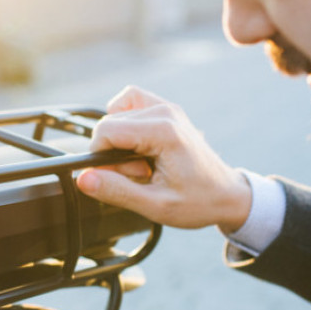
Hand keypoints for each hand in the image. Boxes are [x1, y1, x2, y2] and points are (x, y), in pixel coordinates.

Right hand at [76, 86, 251, 231]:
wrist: (227, 194)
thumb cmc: (198, 201)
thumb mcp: (155, 206)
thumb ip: (116, 191)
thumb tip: (83, 178)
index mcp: (164, 132)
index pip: (106, 131)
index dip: (100, 158)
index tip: (123, 178)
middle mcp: (165, 112)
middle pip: (110, 123)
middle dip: (113, 153)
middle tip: (142, 176)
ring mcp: (166, 107)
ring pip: (116, 114)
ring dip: (120, 140)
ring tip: (143, 163)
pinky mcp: (165, 109)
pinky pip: (129, 103)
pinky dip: (124, 122)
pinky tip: (136, 145)